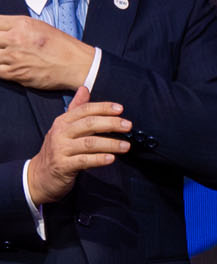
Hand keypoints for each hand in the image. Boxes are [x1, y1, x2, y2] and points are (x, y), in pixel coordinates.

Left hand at [0, 14, 95, 92]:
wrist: (78, 65)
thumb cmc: (63, 47)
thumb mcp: (40, 27)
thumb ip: (18, 26)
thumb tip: (2, 29)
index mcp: (22, 24)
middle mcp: (16, 39)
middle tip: (2, 46)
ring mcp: (13, 57)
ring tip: (4, 56)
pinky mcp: (15, 73)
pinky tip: (4, 66)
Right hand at [27, 86, 130, 204]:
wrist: (40, 175)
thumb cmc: (58, 149)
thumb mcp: (64, 127)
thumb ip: (76, 109)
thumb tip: (84, 88)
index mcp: (62, 121)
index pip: (84, 110)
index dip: (103, 107)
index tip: (120, 108)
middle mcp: (60, 133)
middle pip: (88, 124)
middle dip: (111, 123)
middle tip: (128, 126)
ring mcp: (60, 150)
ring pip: (89, 143)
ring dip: (110, 143)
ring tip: (126, 145)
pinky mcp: (63, 166)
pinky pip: (84, 161)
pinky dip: (99, 159)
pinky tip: (111, 158)